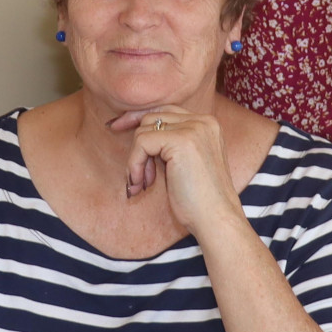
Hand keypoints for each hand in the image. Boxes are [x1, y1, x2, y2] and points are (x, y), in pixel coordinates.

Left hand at [109, 105, 242, 235]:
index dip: (137, 118)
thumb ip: (169, 144)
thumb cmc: (199, 201)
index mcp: (207, 125)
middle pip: (151, 118)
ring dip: (135, 161)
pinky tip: (142, 184)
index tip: (115, 127)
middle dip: (136, 148)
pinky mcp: (182, 141)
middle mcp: (203, 121)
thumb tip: (134, 130)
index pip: (164, 110)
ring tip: (142, 184)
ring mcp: (194, 129)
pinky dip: (134, 164)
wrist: (216, 220)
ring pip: (144, 130)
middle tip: (136, 178)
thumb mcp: (184, 164)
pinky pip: (142, 143)